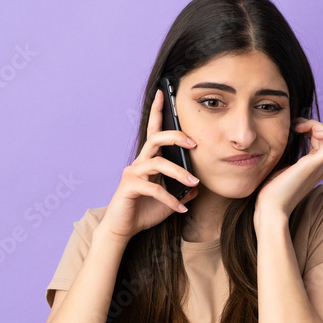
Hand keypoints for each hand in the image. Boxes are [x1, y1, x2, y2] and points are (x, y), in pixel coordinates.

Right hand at [98, 88, 200, 241]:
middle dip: (176, 135)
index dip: (157, 111)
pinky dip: (171, 199)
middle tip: (194, 142)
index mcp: (149, 161)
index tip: (163, 93)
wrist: (124, 229)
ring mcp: (133, 173)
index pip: (153, 131)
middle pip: (156, 138)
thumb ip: (183, 190)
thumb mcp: (170, 200)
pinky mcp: (129, 187)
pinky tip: (181, 209)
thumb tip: (198, 186)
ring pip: (158, 162)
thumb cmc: (145, 211)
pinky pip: (154, 188)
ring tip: (194, 183)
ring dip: (180, 172)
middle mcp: (139, 162)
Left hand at [254, 117, 322, 230]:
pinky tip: (303, 129)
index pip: (319, 141)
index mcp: (312, 167)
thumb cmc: (270, 191)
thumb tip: (282, 138)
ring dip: (316, 125)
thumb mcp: (278, 166)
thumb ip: (285, 154)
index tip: (292, 127)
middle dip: (312, 125)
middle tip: (295, 124)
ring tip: (298, 125)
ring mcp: (320, 166)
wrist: (270, 208)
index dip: (309, 128)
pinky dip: (321, 130)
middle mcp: (320, 167)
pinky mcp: (316, 165)